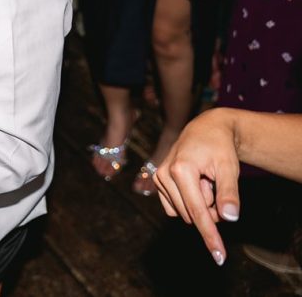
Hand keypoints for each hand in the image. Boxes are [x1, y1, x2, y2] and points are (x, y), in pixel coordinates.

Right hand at [154, 109, 239, 265]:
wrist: (205, 129)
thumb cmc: (219, 147)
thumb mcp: (230, 167)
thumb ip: (229, 193)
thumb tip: (229, 218)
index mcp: (181, 170)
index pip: (199, 212)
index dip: (211, 237)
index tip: (219, 257)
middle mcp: (164, 175)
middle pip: (193, 214)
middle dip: (210, 209)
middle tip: (216, 184)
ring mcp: (158, 178)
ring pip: (184, 213)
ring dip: (200, 204)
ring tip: (205, 180)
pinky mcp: (157, 181)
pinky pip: (175, 208)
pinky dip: (189, 202)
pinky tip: (195, 184)